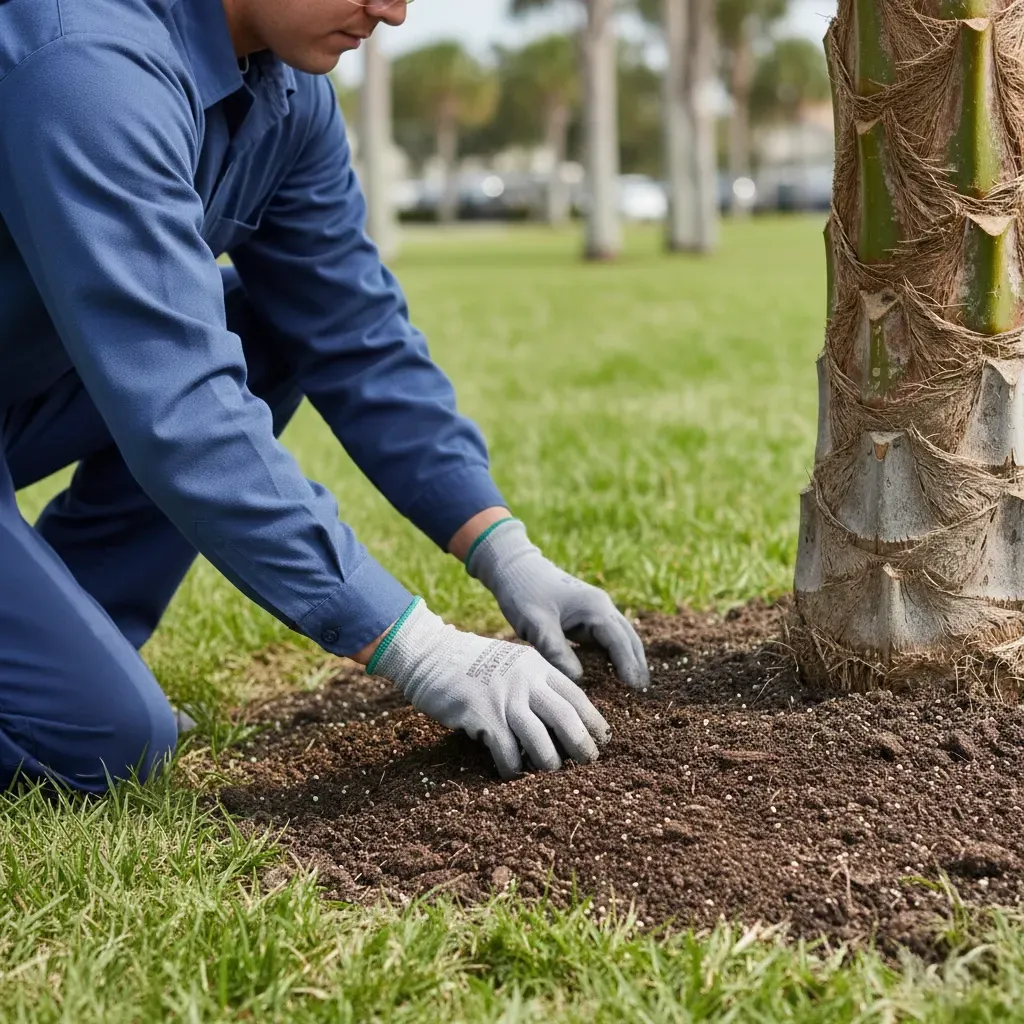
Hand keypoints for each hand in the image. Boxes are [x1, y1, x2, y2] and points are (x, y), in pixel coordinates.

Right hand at [367, 599, 611, 778]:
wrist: (430, 653)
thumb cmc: (471, 662)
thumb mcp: (511, 661)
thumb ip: (534, 681)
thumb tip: (558, 717)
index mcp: (537, 666)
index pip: (576, 695)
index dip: (593, 720)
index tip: (602, 739)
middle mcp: (526, 681)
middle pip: (565, 719)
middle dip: (581, 745)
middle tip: (589, 763)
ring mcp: (504, 699)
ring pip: (540, 740)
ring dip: (549, 763)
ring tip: (552, 773)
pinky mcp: (482, 716)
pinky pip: (506, 752)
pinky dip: (512, 768)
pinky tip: (512, 773)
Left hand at [466, 519, 649, 688]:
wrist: (515, 568)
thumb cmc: (524, 593)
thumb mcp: (535, 623)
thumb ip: (555, 650)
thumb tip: (578, 679)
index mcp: (595, 607)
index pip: (619, 640)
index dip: (628, 664)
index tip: (635, 687)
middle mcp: (601, 607)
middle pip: (628, 638)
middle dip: (636, 664)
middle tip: (643, 692)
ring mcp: (596, 610)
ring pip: (621, 638)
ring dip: (629, 659)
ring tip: (634, 687)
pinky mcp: (587, 616)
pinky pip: (607, 638)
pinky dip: (614, 654)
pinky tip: (613, 672)